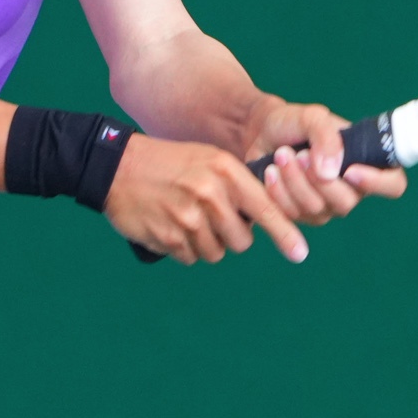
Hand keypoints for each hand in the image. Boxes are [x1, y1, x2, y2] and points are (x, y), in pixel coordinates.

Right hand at [102, 134, 308, 264]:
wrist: (118, 167)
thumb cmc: (170, 164)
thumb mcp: (208, 160)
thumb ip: (237, 186)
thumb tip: (263, 221)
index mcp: (225, 171)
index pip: (265, 208)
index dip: (285, 234)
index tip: (300, 253)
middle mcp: (210, 194)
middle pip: (241, 241)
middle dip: (230, 236)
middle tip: (211, 218)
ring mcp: (188, 217)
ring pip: (215, 252)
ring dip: (204, 243)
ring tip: (185, 217)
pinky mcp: (168, 237)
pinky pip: (190, 257)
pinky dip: (183, 248)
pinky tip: (169, 225)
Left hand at [245, 102, 407, 226]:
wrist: (259, 132)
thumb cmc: (293, 123)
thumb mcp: (311, 117)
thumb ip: (326, 136)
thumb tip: (333, 172)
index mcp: (366, 163)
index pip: (393, 184)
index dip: (379, 183)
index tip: (350, 170)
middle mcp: (351, 190)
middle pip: (347, 201)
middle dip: (317, 179)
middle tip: (299, 154)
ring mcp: (327, 206)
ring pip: (316, 208)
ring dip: (294, 180)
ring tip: (280, 155)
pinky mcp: (301, 215)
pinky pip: (293, 214)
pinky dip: (279, 192)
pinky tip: (270, 171)